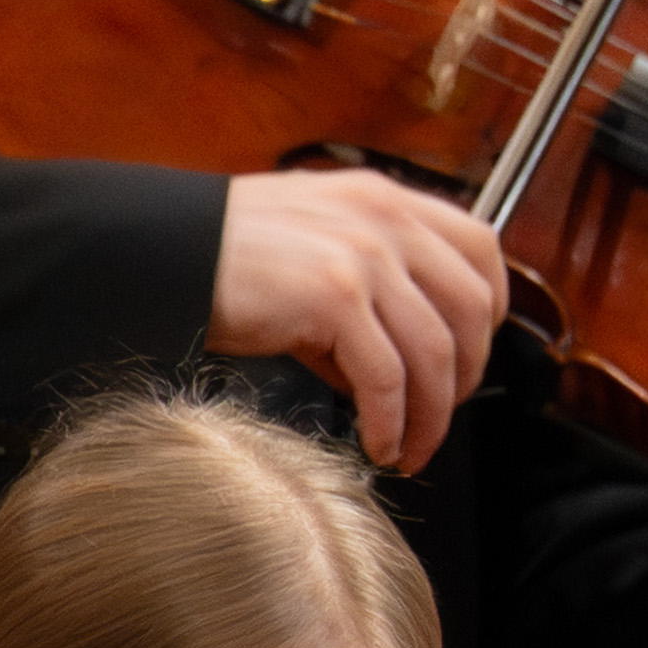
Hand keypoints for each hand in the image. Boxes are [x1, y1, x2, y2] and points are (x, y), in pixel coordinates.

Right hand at [207, 168, 501, 472]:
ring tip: (411, 446)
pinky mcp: (333, 298)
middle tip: (441, 415)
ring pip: (433, 351)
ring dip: (431, 413)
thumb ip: (357, 285)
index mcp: (382, 200)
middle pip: (470, 308)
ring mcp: (363, 256)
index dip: (491, 310)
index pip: (479, 249)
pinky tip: (378, 442)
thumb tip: (374, 363)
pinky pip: (385, 377)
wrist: (156, 250)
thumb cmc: (216, 253)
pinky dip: (391, 421)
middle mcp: (383, 221)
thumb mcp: (306, 245)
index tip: (472, 353)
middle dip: (465, 375)